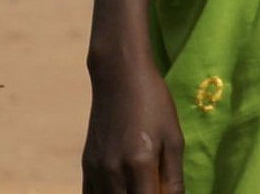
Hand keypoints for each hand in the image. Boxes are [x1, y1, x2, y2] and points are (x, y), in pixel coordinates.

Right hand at [82, 49, 183, 192]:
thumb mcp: (174, 139)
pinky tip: (123, 190)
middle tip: (153, 189)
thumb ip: (173, 178)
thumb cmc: (154, 104)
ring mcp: (95, 171)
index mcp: (139, 164)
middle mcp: (113, 172)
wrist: (119, 78)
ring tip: (141, 187)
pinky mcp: (86, 167)